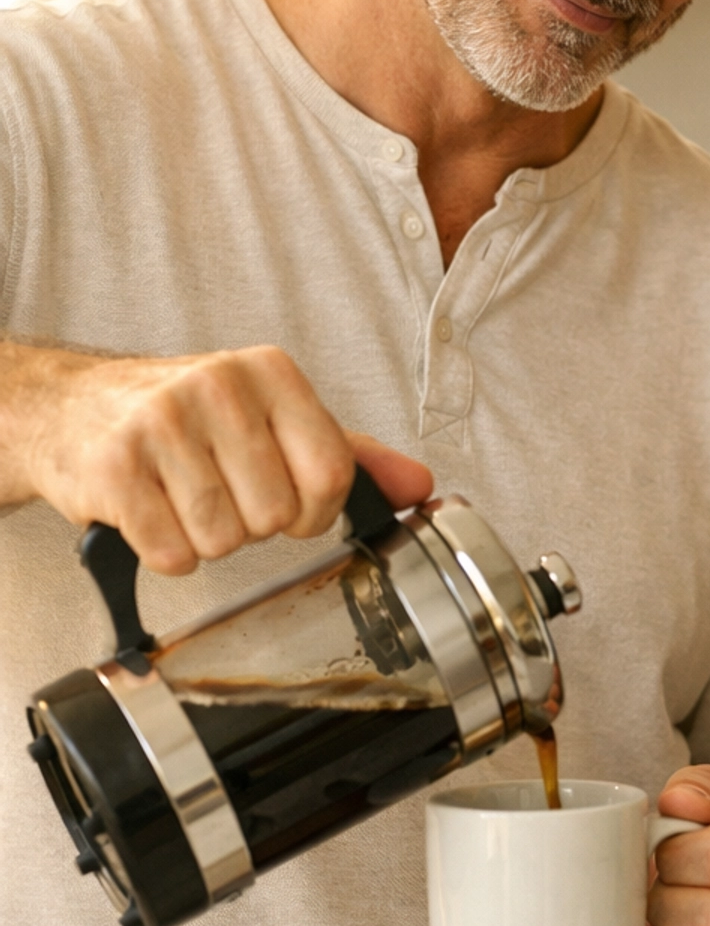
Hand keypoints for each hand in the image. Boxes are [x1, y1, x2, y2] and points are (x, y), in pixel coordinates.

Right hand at [14, 343, 432, 571]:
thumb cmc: (186, 419)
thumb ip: (347, 453)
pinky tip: (153, 515)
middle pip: (276, 515)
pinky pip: (172, 553)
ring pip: (224, 540)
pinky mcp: (113, 468)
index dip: (314, 512)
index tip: (288, 504)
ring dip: (206, 539)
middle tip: (219, 493)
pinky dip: (165, 552)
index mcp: (271, 372)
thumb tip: (419, 486)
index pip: (331, 474)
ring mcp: (161, 424)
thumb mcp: (271, 418)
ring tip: (182, 499)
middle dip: (252, 524)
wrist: (74, 409)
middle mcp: (218, 386)